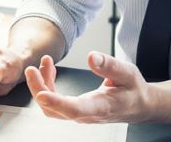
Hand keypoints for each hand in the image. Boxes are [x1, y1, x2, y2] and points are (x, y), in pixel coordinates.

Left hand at [25, 51, 154, 123]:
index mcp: (101, 107)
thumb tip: (91, 57)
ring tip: (44, 63)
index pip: (75, 109)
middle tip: (32, 69)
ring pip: (50, 107)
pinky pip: (54, 101)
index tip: (41, 94)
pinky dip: (47, 85)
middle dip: (39, 89)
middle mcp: (86, 114)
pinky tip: (49, 69)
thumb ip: (109, 66)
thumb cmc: (133, 89)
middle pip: (54, 110)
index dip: (56, 103)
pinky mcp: (73, 109)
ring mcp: (78, 114)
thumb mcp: (127, 73)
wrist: (138, 105)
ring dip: (41, 85)